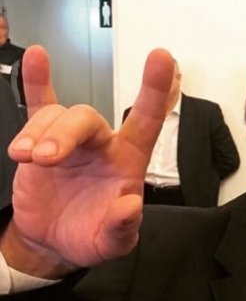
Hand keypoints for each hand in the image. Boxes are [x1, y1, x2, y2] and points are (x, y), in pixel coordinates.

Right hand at [3, 45, 173, 275]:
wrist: (55, 240)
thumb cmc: (91, 236)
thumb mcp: (111, 242)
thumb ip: (121, 228)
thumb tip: (130, 207)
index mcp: (128, 162)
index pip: (147, 122)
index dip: (156, 91)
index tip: (162, 58)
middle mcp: (102, 145)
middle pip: (87, 118)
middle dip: (65, 133)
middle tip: (46, 159)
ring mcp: (71, 141)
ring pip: (56, 116)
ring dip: (39, 133)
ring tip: (28, 158)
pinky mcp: (42, 142)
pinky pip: (40, 105)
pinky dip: (37, 82)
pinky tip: (35, 58)